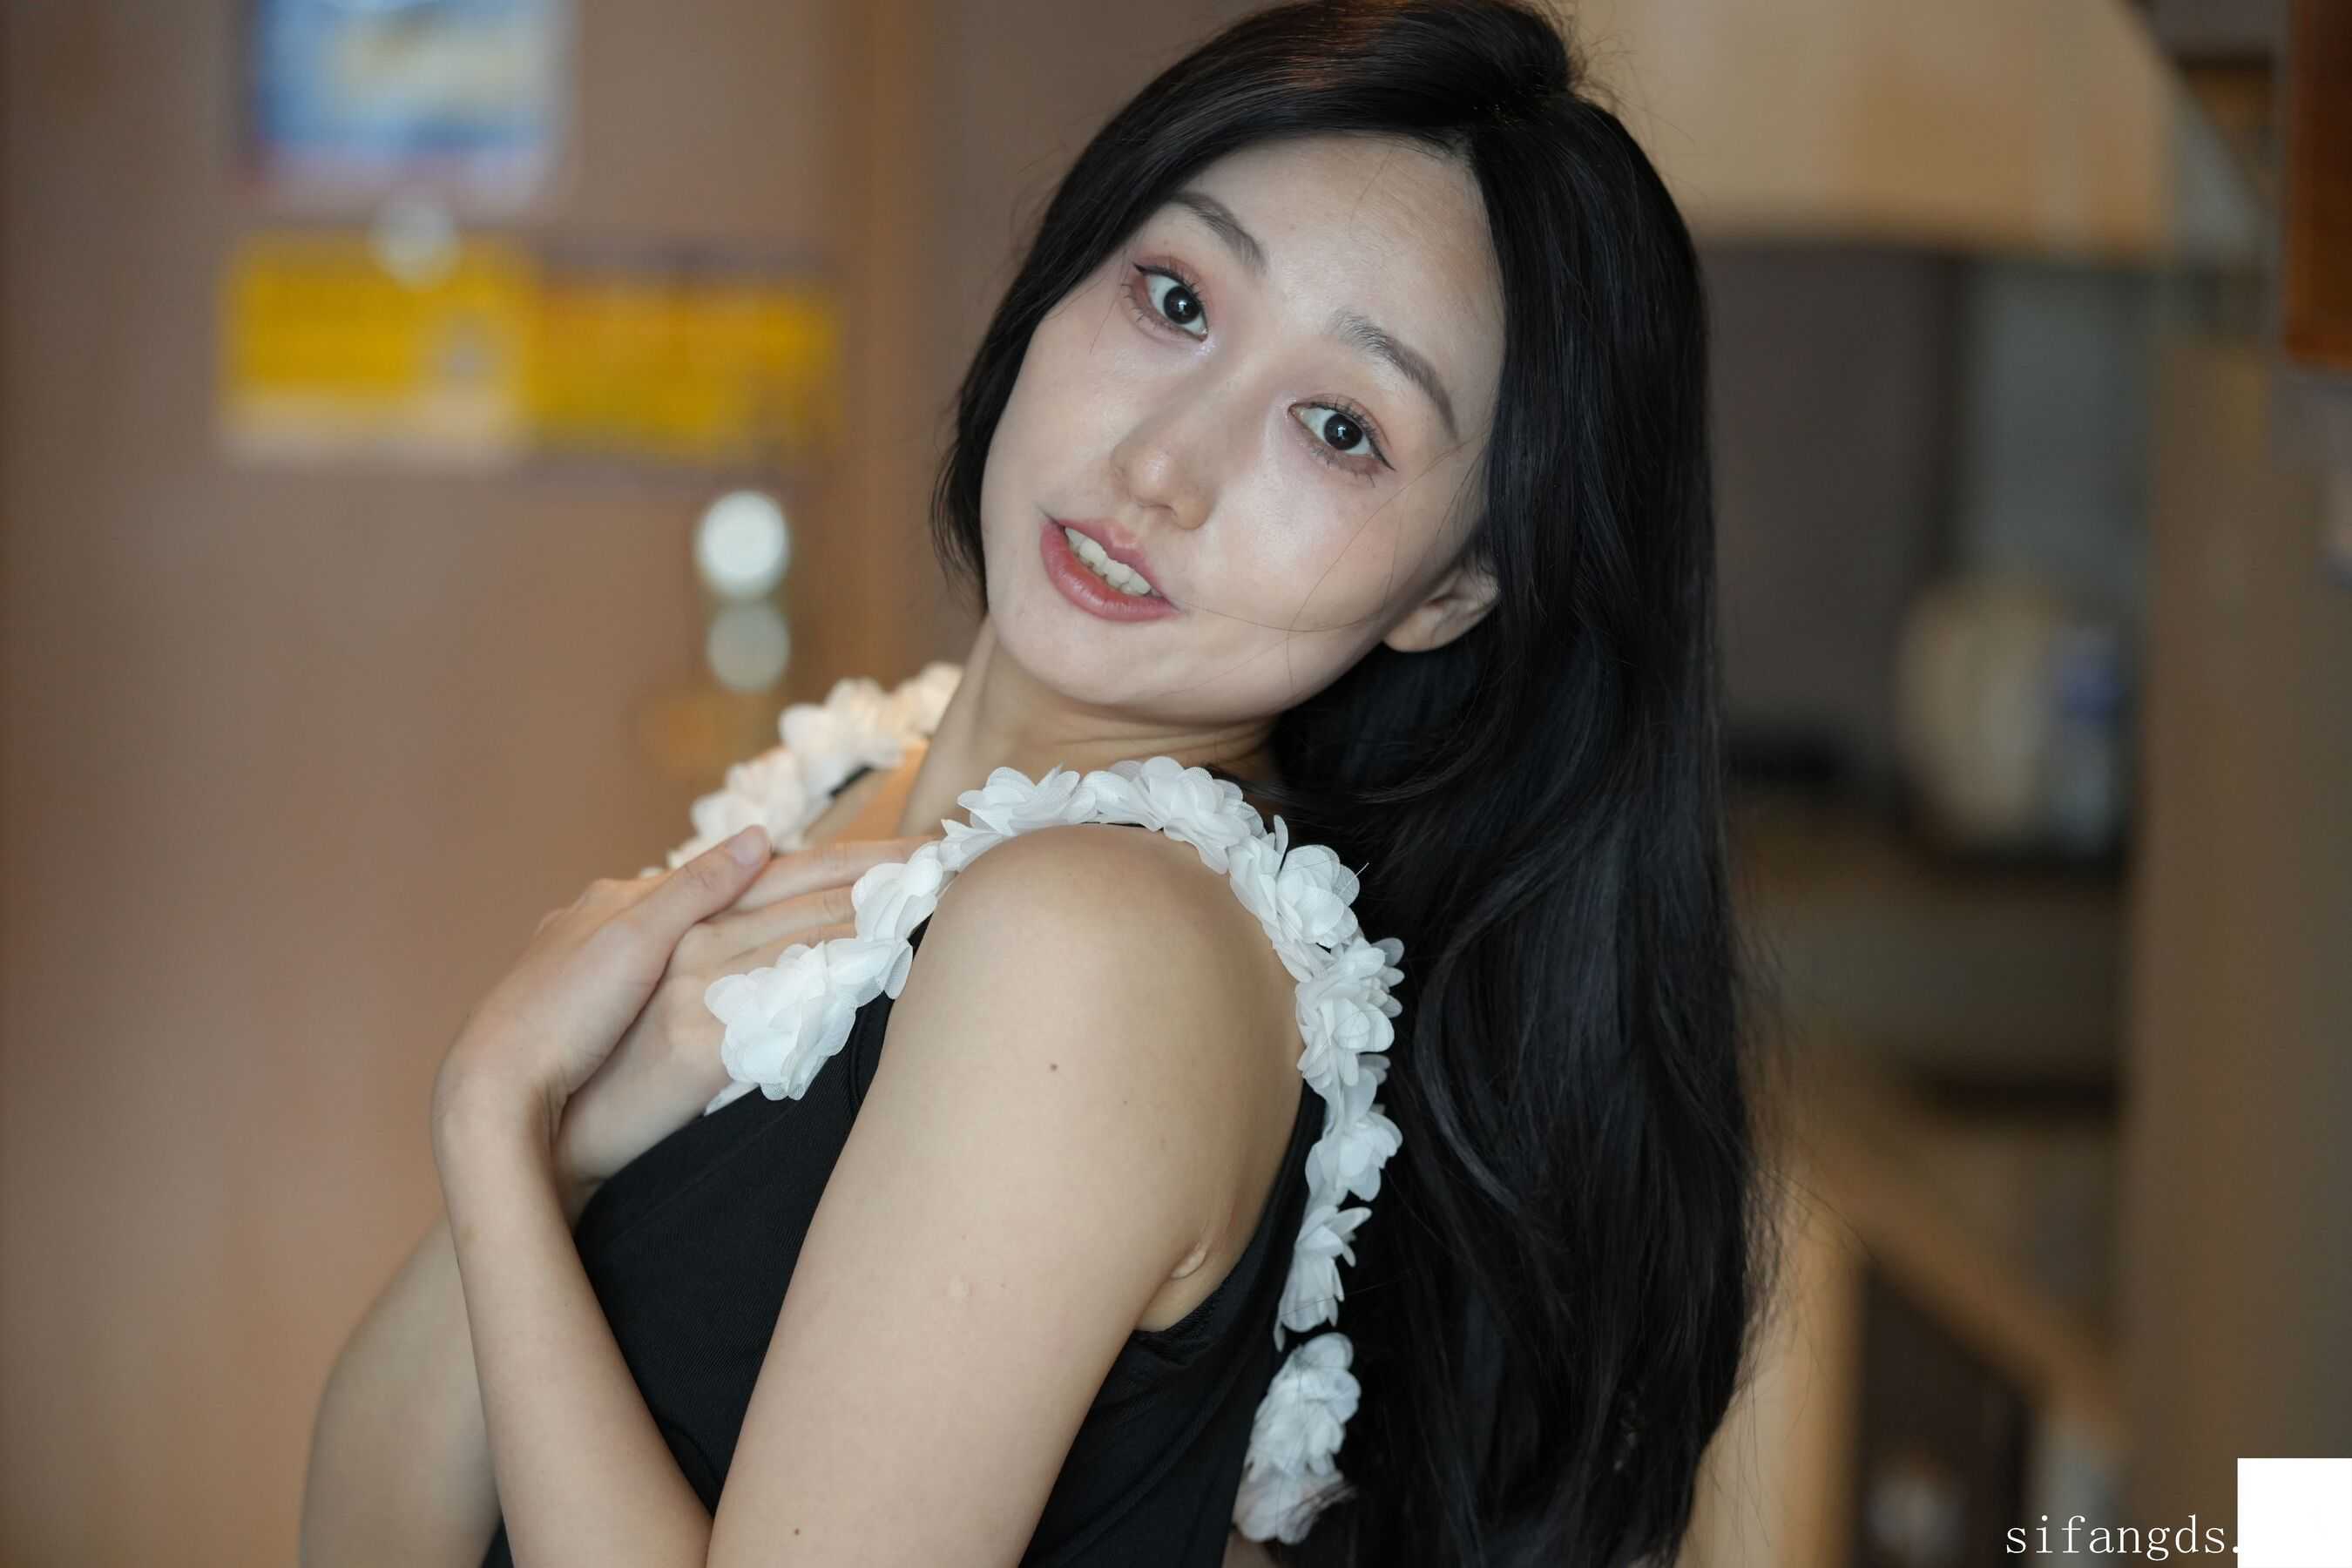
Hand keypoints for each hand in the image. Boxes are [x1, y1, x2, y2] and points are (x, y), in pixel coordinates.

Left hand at [433, 825, 781, 1157]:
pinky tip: (674, 1002)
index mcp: (612, 899)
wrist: (497, 1086)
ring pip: (651, 946)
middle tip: (788, 924)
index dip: (751, 879)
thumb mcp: (640, 942)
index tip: (803, 885)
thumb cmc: (565, 1011)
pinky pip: (631, 981)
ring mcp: (574, 965)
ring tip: (740, 964)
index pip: (697, 876)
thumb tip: (760, 836)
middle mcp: (589, 922)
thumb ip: (698, 890)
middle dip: (726, 913)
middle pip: (674, 908)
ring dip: (694, 949)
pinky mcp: (569, 1010)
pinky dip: (663, 981)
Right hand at [551, 832, 948, 1219]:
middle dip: (876, 867)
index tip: (913, 846)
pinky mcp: (693, 1035)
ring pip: (798, 928)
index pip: (779, 871)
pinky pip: (779, 993)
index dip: (848, 855)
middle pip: (799, 886)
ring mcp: (688, 980)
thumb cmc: (582, 1056)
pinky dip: (830, 968)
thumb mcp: (641, 980)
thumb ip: (698, 929)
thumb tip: (755, 881)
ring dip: (868, 906)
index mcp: (669, 913)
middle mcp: (682, 933)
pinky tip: (878, 957)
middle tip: (947, 852)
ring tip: (931, 893)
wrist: (511, 1109)